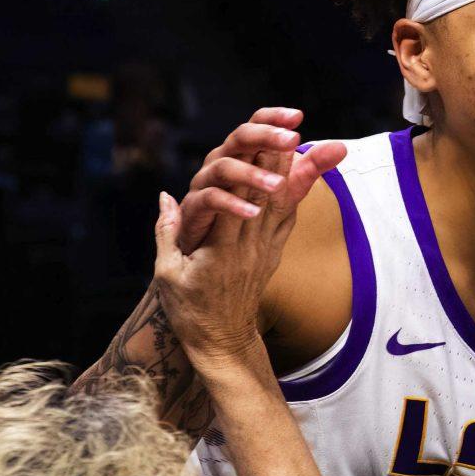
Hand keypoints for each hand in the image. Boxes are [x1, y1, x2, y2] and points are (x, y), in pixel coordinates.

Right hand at [149, 140, 345, 360]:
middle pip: (264, 195)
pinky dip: (295, 194)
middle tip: (292, 130)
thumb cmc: (189, 311)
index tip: (259, 144)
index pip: (235, 199)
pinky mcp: (271, 257)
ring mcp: (263, 252)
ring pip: (281, 205)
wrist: (221, 345)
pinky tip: (307, 173)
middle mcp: (247, 246)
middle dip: (277, 161)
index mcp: (219, 248)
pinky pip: (286, 221)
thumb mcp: (167, 274)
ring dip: (294, 172)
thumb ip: (166, 233)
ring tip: (309, 144)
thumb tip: (164, 198)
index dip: (250, 169)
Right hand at [174, 107, 311, 254]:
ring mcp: (205, 184)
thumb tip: (341, 147)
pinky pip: (210, 200)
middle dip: (266, 136)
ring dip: (251, 174)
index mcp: (242, 154)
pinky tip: (252, 212)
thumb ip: (307, 172)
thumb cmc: (245, 216)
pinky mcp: (194, 210)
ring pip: (225, 168)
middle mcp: (222, 162)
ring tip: (277, 185)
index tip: (298, 116)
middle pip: (240, 138)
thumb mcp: (281, 193)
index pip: (256, 125)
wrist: (211, 261)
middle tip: (291, 140)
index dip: (274, 118)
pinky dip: (231, 204)